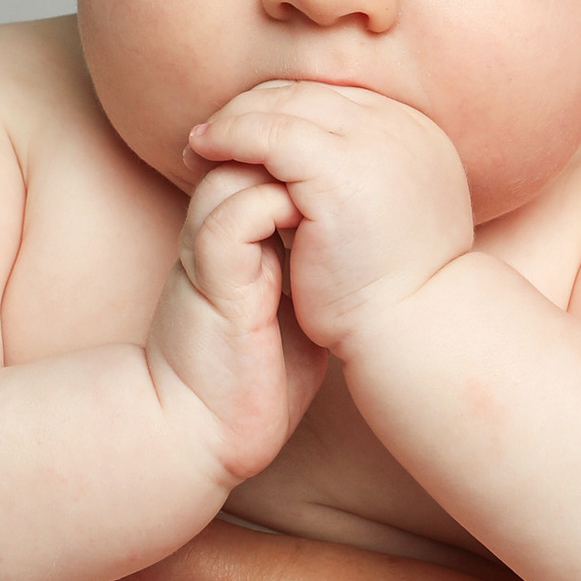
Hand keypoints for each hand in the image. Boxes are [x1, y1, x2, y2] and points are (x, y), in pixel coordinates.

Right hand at [146, 160, 329, 482]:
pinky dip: (276, 208)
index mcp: (236, 235)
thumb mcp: (304, 311)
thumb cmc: (258, 379)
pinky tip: (315, 225)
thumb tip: (377, 252)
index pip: (263, 164)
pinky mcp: (210, 278)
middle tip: (351, 163)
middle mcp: (214, 232)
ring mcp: (207, 251)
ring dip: (286, 173)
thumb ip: (321, 270)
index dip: (306, 156)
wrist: (203, 430)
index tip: (359, 167)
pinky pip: (236, 215)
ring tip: (334, 192)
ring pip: (237, 172)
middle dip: (298, 150)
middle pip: (245, 154)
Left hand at [186, 81, 471, 353]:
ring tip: (198, 145)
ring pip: (286, 104)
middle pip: (310, 93)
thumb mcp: (383, 216)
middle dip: (255, 108)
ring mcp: (374, 142)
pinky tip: (204, 152)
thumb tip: (307, 167)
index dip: (283, 110)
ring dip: (235, 119)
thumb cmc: (391, 289)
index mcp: (417, 133)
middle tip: (209, 133)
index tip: (244, 130)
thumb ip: (361, 179)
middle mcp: (402, 126)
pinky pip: (269, 133)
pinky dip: (232, 135)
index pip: (334, 100)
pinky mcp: (339, 170)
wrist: (411, 331)